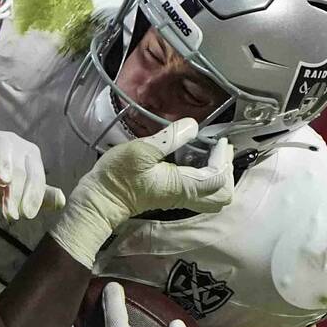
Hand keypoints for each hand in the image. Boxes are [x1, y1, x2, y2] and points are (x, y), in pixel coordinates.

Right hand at [0, 127, 66, 221]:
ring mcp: (0, 138)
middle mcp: (19, 145)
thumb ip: (39, 196)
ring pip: (6, 152)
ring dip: (5, 167)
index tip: (26, 215)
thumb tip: (62, 201)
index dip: (32, 197)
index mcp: (32, 157)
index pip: (36, 178)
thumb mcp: (19, 189)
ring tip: (2, 183)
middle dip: (16, 192)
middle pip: (20, 169)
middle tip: (10, 213)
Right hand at [48, 118, 233, 266]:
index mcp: (182, 186)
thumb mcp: (141, 151)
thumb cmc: (118, 176)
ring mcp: (178, 198)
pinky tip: (194, 160)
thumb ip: (170, 138)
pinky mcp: (170, 196)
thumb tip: (193, 126)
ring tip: (210, 154)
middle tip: (219, 149)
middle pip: (223, 195)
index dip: (223, 158)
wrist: (100, 200)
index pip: (218, 177)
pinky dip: (206, 178)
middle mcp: (185, 195)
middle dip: (227, 170)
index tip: (217, 139)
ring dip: (218, 176)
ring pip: (213, 197)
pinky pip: (200, 192)